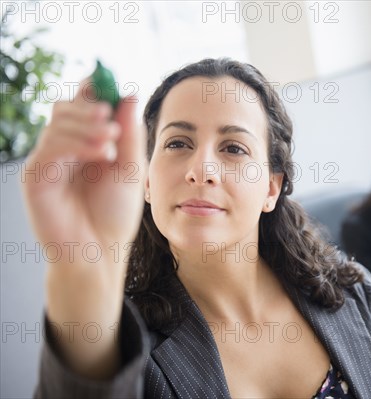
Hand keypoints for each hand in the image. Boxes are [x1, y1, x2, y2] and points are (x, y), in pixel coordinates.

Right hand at [21, 81, 146, 377]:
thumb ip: (129, 133)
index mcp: (88, 141)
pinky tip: (102, 154)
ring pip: (58, 122)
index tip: (109, 81)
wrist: (100, 250)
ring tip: (111, 144)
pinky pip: (51, 147)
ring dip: (87, 126)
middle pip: (67, 106)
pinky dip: (78, 144)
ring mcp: (49, 160)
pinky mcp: (37, 175)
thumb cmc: (116, 213)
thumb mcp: (131, 168)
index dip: (95, 88)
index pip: (85, 103)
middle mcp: (66, 147)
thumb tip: (129, 94)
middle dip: (90, 108)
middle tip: (112, 123)